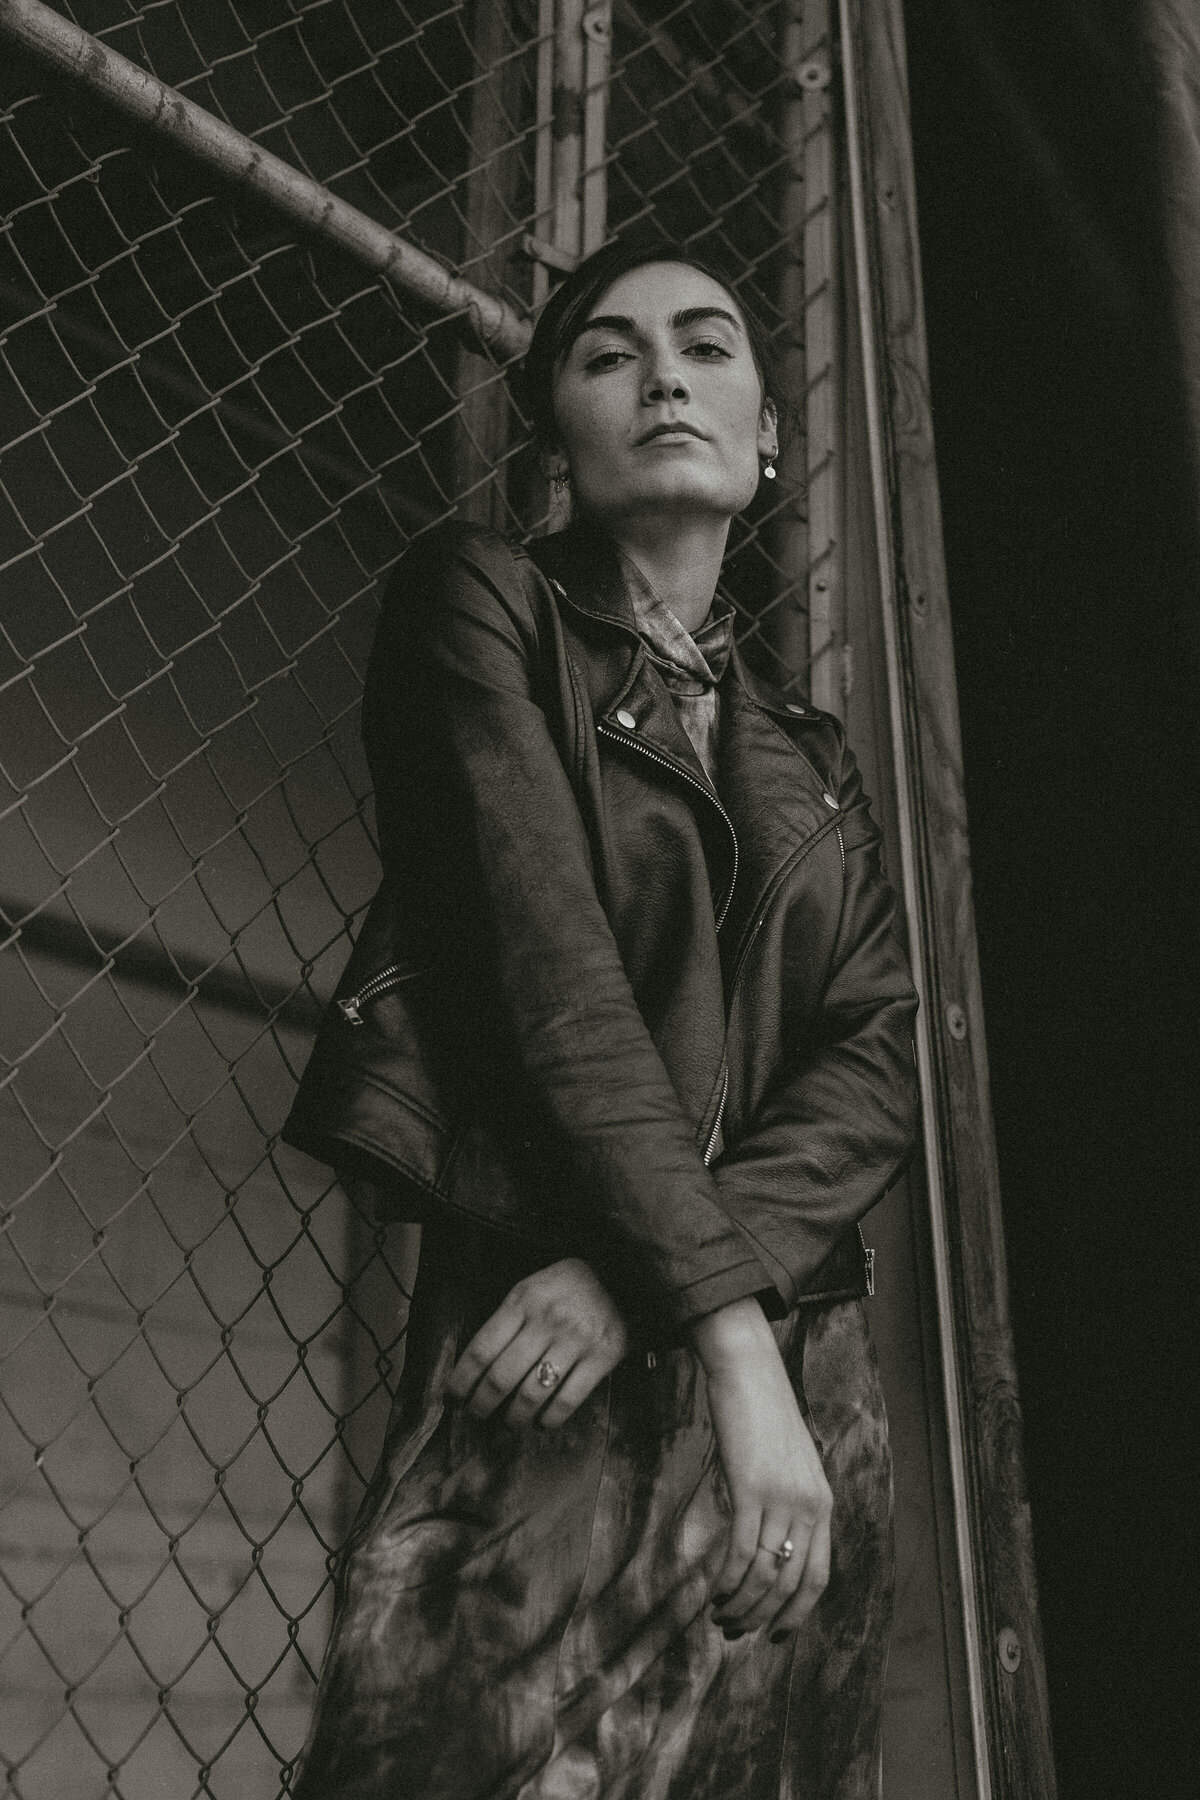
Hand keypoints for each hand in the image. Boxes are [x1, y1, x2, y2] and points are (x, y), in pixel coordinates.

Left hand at [446, 1257, 628, 1428]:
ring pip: (532, 1394)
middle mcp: (546, 1320)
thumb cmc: (569, 1286)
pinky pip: (567, 1401)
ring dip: (514, 1418)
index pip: (482, 1349)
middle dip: (482, 1405)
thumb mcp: (532, 1287)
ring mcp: (575, 1340)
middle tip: (477, 1415)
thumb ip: (507, 1320)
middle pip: (502, 1377)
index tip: (453, 1397)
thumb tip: (477, 1367)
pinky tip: (542, 1422)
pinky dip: (550, 1419)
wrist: (626, 1274)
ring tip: (509, 1423)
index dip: (462, 1380)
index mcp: (523, 1300)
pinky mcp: (602, 1357)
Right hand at [690, 1300, 831, 1638]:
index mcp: (823, 1503)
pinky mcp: (750, 1488)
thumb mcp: (791, 1465)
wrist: (749, 1373)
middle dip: (762, 1617)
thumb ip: (790, 1505)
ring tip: (721, 1616)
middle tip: (736, 1631)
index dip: (797, 1614)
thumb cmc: (764, 1417)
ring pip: (763, 1574)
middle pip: (789, 1584)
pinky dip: (727, 1581)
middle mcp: (808, 1506)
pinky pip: (740, 1551)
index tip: (775, 1634)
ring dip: (740, 1604)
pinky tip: (714, 1593)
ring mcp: (781, 1497)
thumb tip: (771, 1550)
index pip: (818, 1577)